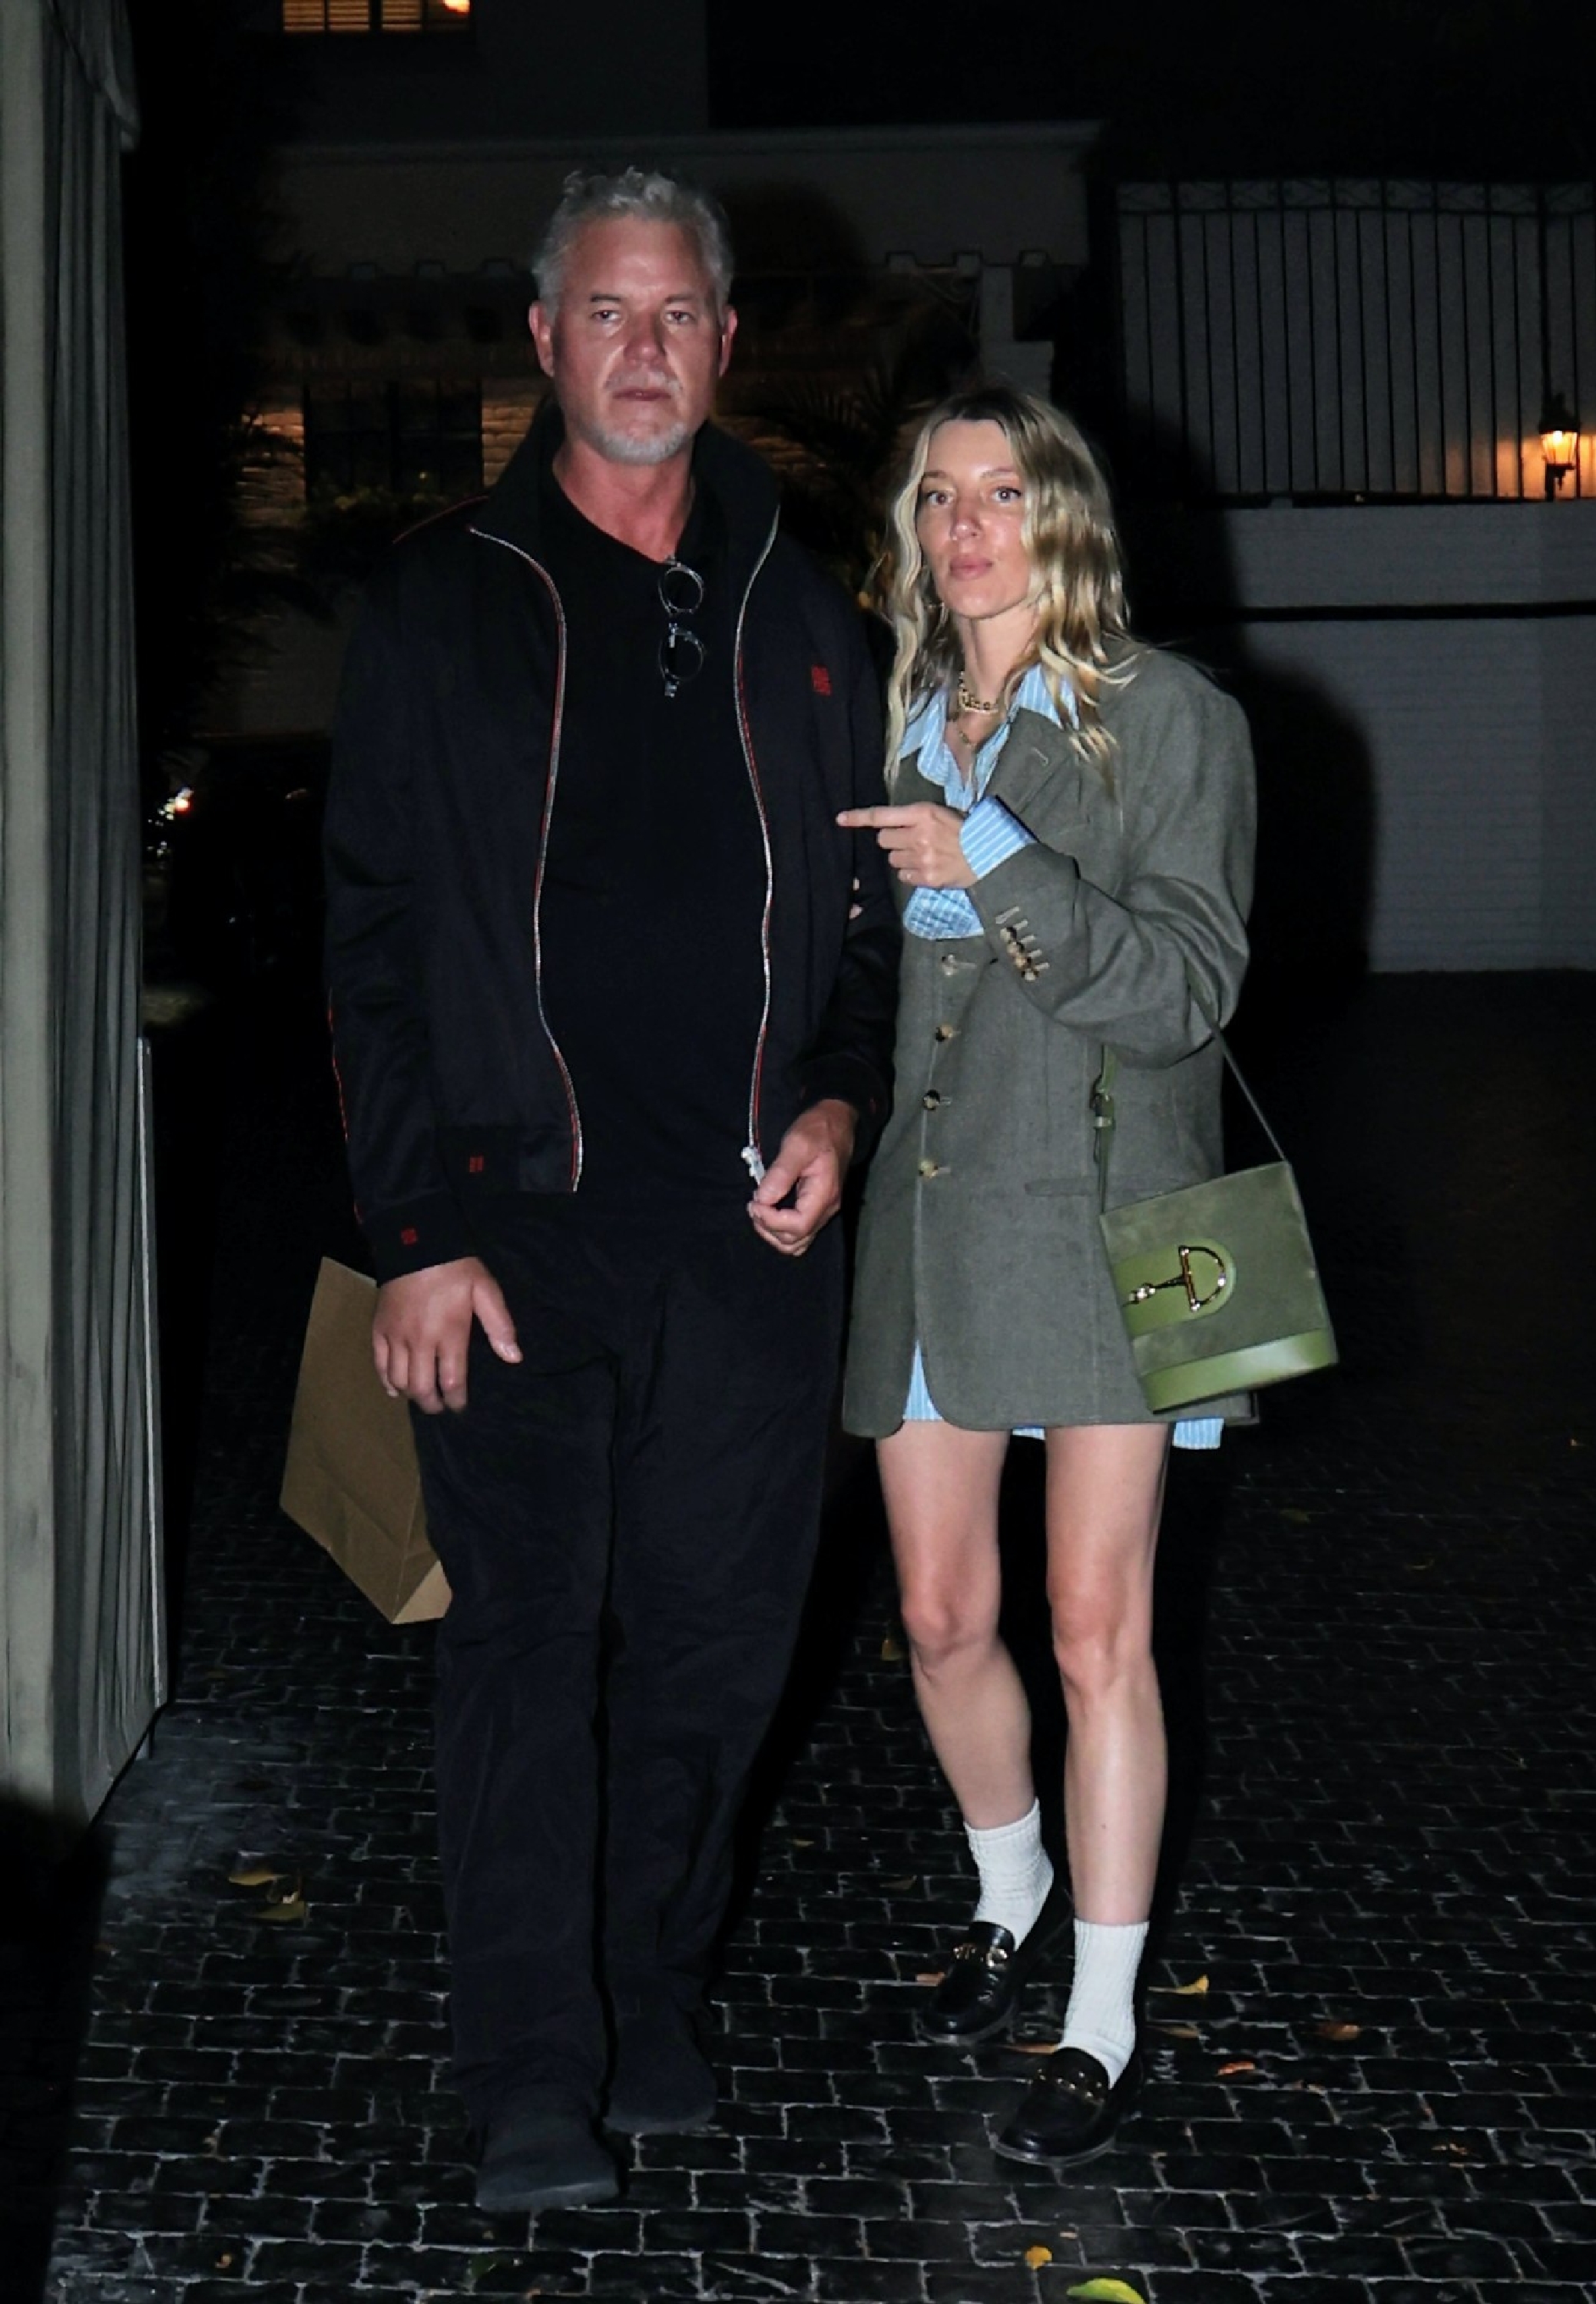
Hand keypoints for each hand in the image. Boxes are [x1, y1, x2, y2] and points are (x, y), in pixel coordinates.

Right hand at [372, 1255, 520, 1414]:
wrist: (416, 1243)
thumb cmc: (455, 1268)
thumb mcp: (486, 1290)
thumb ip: (499, 1325)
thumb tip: (514, 1358)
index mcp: (448, 1334)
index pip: (451, 1381)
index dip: (456, 1400)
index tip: (461, 1407)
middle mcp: (419, 1341)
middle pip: (421, 1388)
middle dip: (432, 1404)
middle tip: (441, 1407)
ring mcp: (396, 1336)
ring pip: (398, 1380)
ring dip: (410, 1394)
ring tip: (422, 1397)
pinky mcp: (379, 1329)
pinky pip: (379, 1364)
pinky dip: (386, 1381)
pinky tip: (395, 1389)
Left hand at [748, 1099, 856, 1256]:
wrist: (836, 1122)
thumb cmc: (818, 1130)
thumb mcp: (796, 1144)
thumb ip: (780, 1173)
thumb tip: (762, 1199)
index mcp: (824, 1195)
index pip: (798, 1226)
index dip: (771, 1221)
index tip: (755, 1202)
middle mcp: (826, 1209)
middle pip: (795, 1240)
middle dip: (768, 1228)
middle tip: (754, 1205)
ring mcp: (822, 1211)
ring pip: (796, 1243)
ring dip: (772, 1233)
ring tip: (759, 1210)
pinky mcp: (816, 1208)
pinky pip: (798, 1232)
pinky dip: (780, 1229)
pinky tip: (769, 1212)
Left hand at [837, 803, 973, 889]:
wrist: (986, 854)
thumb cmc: (964, 830)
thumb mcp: (940, 813)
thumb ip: (915, 817)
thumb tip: (890, 824)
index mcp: (922, 813)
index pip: (882, 816)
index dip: (858, 818)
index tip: (840, 819)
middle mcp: (918, 835)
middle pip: (883, 840)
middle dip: (891, 841)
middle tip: (909, 841)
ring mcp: (921, 858)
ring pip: (892, 860)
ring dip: (902, 858)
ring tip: (923, 855)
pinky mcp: (926, 877)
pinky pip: (903, 876)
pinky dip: (911, 873)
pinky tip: (926, 868)